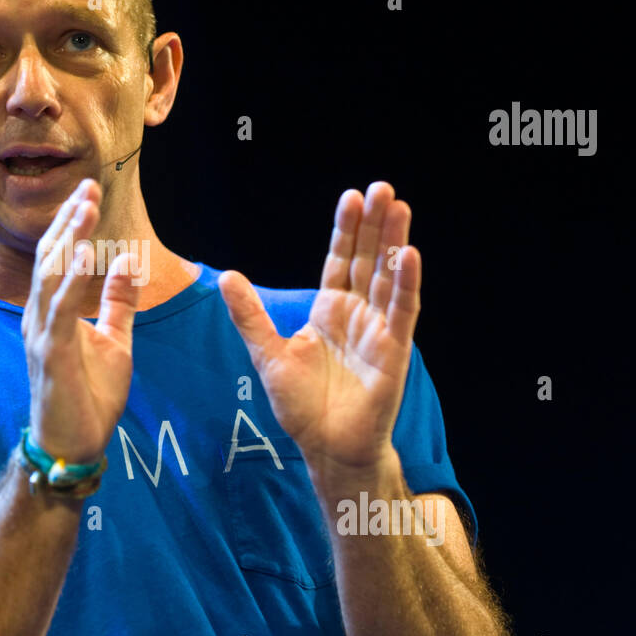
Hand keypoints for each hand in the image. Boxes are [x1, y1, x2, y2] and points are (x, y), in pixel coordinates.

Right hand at [24, 179, 140, 463]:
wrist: (75, 447)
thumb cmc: (91, 397)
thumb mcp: (115, 342)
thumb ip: (118, 303)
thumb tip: (126, 261)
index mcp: (51, 313)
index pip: (58, 258)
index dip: (72, 224)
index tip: (89, 192)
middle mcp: (39, 318)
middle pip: (50, 258)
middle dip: (68, 221)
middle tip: (88, 187)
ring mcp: (41, 336)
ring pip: (50, 276)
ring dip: (68, 240)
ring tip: (85, 209)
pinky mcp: (51, 356)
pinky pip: (59, 310)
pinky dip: (70, 280)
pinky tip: (84, 254)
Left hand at [218, 182, 419, 476]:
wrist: (326, 448)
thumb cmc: (302, 407)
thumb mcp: (268, 355)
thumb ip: (251, 316)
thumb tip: (227, 277)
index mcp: (329, 312)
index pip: (340, 261)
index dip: (346, 230)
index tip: (351, 197)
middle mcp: (357, 316)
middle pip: (367, 260)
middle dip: (374, 225)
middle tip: (381, 187)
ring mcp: (378, 332)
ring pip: (387, 278)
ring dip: (394, 243)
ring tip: (398, 206)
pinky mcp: (393, 352)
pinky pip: (401, 312)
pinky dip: (405, 284)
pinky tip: (408, 255)